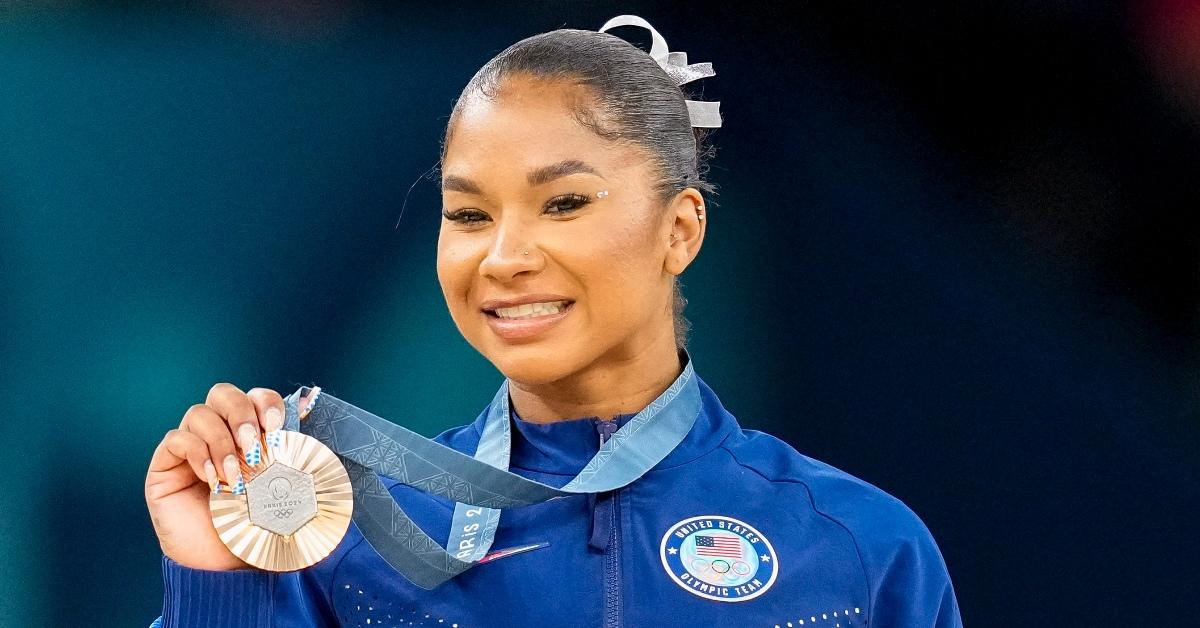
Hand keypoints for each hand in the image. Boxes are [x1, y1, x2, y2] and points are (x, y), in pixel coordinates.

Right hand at [144, 383, 310, 570]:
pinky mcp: (165, 466)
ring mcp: (189, 448)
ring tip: (236, 475)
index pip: (255, 397)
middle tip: (255, 446)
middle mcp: (218, 435)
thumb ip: (299, 458)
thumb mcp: (287, 492)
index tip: (278, 426)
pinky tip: (213, 481)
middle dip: (242, 413)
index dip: (265, 402)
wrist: (226, 570)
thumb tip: (313, 412)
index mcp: (249, 434)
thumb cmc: (258, 530)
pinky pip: (176, 439)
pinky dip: (197, 453)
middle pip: (222, 393)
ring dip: (222, 441)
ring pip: (199, 413)